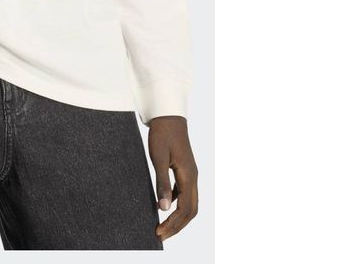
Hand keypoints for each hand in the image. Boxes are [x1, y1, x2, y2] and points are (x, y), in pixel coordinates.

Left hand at [148, 115, 198, 242]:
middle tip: (160, 235)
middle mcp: (193, 177)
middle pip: (190, 211)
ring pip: (189, 203)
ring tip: (162, 226)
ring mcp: (190, 174)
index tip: (159, 232)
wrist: (168, 116)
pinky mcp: (185, 170)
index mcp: (188, 176)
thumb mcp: (158, 158)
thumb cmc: (162, 135)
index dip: (173, 224)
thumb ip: (161, 183)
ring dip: (178, 217)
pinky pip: (184, 193)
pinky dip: (176, 205)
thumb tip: (163, 208)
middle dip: (177, 225)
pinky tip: (163, 205)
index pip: (185, 209)